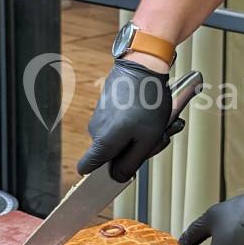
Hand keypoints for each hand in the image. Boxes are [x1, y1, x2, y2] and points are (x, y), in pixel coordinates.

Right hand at [77, 59, 183, 182]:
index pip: (86, 168)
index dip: (102, 174)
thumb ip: (130, 164)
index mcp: (102, 142)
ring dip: (140, 135)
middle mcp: (95, 130)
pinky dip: (136, 121)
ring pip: (119, 138)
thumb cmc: (147, 103)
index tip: (121, 169)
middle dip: (135, 151)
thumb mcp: (146, 140)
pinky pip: (120, 123)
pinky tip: (150, 111)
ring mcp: (99, 116)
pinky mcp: (106, 105)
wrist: (144, 66)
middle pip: (112, 154)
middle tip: (156, 137)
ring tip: (157, 121)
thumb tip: (116, 178)